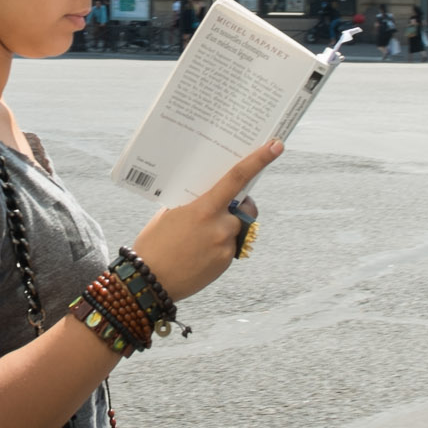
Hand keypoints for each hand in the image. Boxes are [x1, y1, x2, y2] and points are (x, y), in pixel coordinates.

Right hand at [129, 139, 284, 301]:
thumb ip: (193, 203)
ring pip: (235, 229)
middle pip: (243, 209)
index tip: (276, 146)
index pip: (236, 178)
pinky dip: (218, 246)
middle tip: (221, 210)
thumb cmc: (155, 244)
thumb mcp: (170, 214)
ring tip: (197, 240)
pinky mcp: (225, 262)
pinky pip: (229, 247)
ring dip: (223, 229)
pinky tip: (197, 253)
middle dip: (236, 208)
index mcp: (204, 208)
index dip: (258, 160)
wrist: (150, 281)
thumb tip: (209, 196)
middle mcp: (220, 226)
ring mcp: (225, 246)